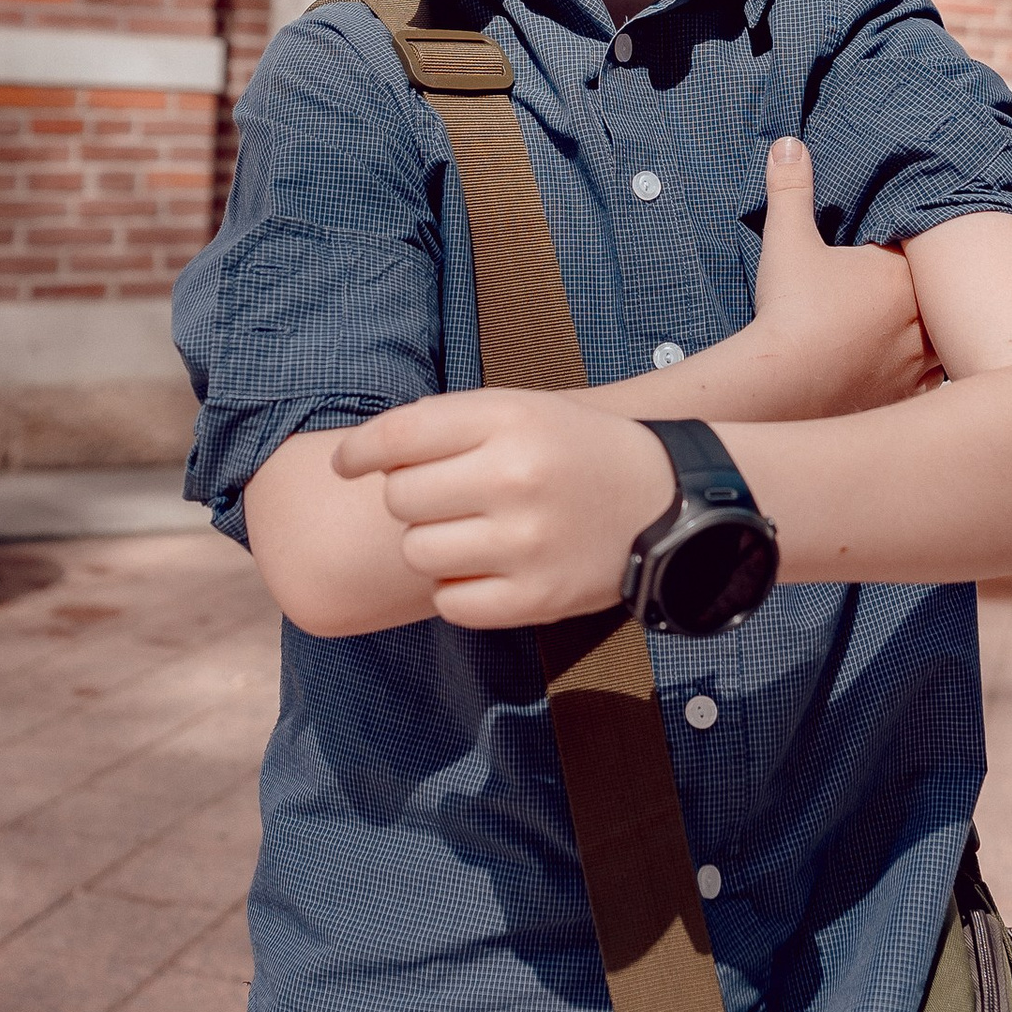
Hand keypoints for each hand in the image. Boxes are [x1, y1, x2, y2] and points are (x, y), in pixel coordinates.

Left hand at [330, 390, 672, 628]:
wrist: (665, 502)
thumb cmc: (577, 450)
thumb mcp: (523, 409)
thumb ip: (450, 424)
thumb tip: (366, 453)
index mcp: (510, 419)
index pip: (401, 435)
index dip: (359, 451)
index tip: (346, 464)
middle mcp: (514, 478)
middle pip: (402, 498)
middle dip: (411, 498)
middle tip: (444, 497)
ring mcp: (525, 543)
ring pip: (418, 553)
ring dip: (430, 545)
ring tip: (467, 533)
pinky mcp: (535, 598)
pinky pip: (450, 602)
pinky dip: (456, 589)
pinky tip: (484, 568)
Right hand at [742, 139, 936, 417]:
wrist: (782, 383)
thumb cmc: (789, 309)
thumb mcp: (788, 240)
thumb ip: (791, 189)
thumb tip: (787, 143)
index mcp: (899, 274)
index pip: (931, 252)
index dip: (924, 246)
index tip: (919, 241)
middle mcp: (919, 318)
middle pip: (948, 297)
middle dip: (943, 290)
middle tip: (939, 282)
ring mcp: (916, 362)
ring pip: (950, 344)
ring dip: (944, 335)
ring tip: (939, 326)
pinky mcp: (905, 397)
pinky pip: (934, 388)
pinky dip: (931, 380)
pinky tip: (925, 375)